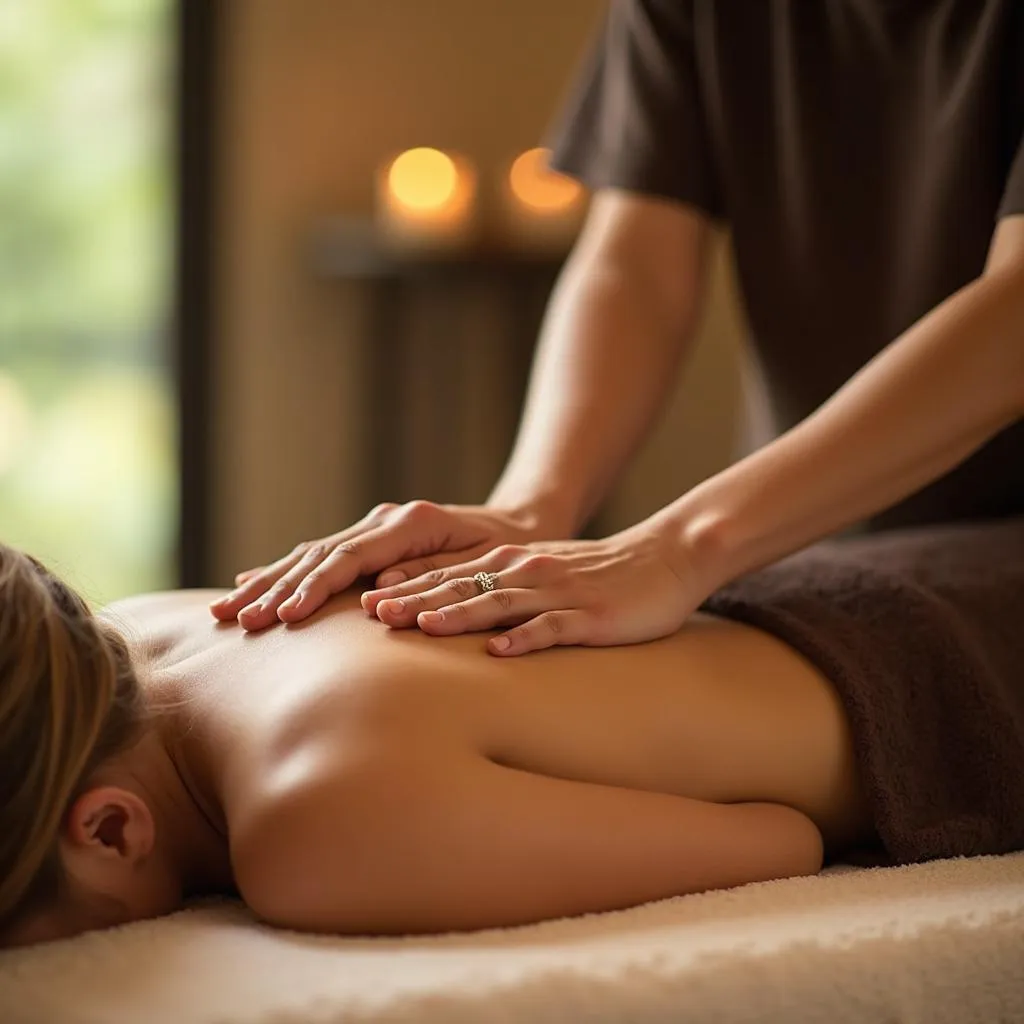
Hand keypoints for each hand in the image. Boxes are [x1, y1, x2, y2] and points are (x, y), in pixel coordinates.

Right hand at [210, 501, 549, 630]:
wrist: (518, 526)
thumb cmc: (505, 553)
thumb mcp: (481, 565)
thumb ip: (431, 576)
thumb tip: (377, 594)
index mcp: (410, 524)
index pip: (348, 559)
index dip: (313, 589)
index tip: (283, 617)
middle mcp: (386, 520)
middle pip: (319, 555)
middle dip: (276, 590)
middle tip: (237, 621)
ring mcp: (376, 527)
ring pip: (312, 553)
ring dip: (270, 582)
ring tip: (228, 609)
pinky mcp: (372, 539)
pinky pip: (322, 555)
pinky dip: (286, 570)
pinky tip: (253, 581)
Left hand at [361, 519, 714, 655]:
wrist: (662, 559)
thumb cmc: (596, 575)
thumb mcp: (540, 573)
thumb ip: (497, 586)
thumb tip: (446, 609)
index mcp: (511, 563)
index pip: (448, 575)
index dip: (406, 587)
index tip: (363, 603)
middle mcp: (527, 572)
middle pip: (462, 586)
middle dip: (416, 600)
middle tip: (373, 615)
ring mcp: (558, 592)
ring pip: (499, 602)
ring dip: (459, 614)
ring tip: (423, 626)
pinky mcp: (590, 616)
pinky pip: (553, 627)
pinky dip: (525, 637)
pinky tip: (500, 651)